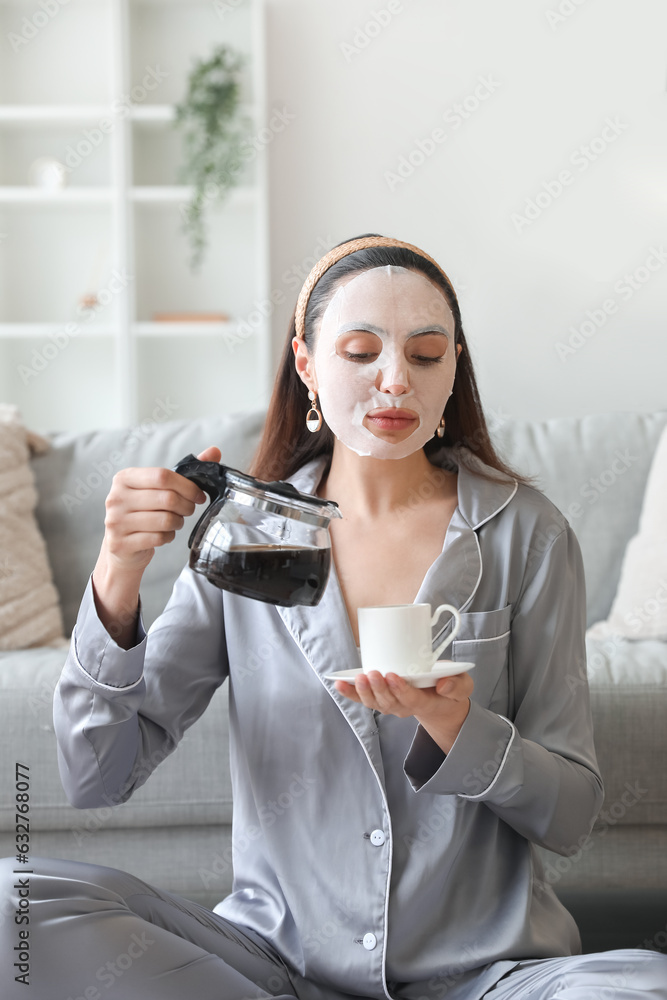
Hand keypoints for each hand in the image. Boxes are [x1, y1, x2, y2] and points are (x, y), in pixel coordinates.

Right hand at [101, 445, 220, 574]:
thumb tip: (214, 451)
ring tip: (176, 522)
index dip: (187, 486)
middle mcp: (116, 498)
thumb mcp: (158, 488)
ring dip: (178, 522)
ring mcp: (116, 521)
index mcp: (124, 478)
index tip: (198, 495)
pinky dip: (168, 537)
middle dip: (186, 506)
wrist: (121, 546)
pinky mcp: (121, 543)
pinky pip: (158, 538)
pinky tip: (165, 534)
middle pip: (167, 498)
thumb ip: (184, 471)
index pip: (162, 476)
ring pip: (165, 520)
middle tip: (189, 510)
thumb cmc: (143, 512)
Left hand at [335, 670, 472, 753]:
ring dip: (363, 692)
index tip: (393, 675)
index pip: (410, 699)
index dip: (400, 689)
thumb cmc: (449, 692)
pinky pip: (364, 699)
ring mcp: (391, 704)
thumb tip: (443, 685)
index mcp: (425, 702)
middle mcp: (405, 706)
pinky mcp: (381, 699)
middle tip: (374, 673)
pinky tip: (339, 684)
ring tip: (357, 678)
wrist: (441, 705)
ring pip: (374, 703)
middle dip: (379, 688)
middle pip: (388, 702)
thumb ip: (458, 686)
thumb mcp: (462, 686)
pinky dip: (350, 693)